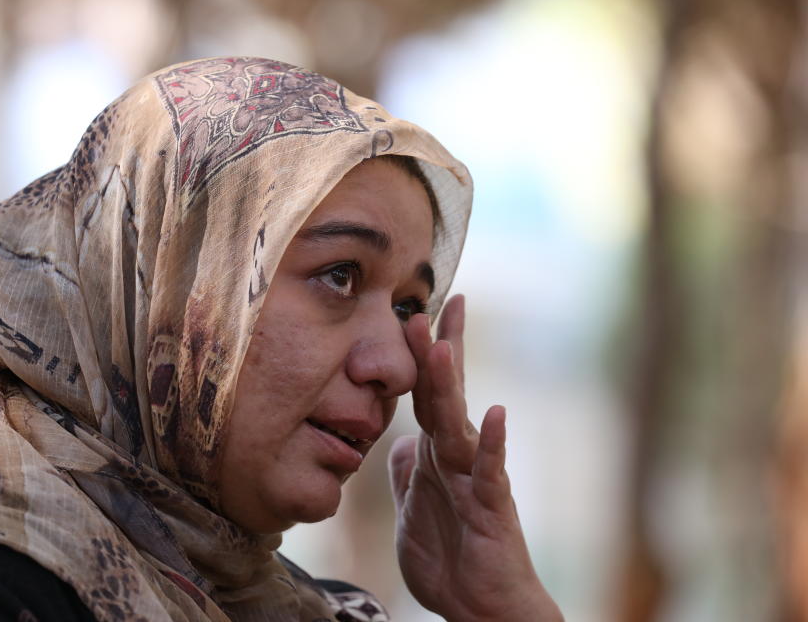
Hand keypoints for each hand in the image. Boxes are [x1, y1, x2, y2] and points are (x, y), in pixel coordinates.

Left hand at [388, 295, 561, 621]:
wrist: (478, 607)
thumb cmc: (450, 558)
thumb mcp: (413, 508)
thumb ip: (408, 471)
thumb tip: (400, 441)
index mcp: (436, 454)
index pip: (427, 395)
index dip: (420, 356)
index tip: (414, 312)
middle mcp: (456, 457)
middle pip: (446, 394)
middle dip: (438, 349)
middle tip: (434, 304)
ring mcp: (476, 478)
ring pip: (459, 423)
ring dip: (450, 384)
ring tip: (443, 344)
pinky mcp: (491, 507)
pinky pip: (490, 470)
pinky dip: (491, 442)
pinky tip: (494, 413)